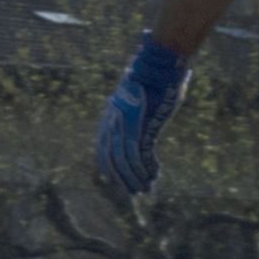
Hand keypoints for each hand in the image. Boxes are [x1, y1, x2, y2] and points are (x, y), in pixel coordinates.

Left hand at [94, 33, 190, 196]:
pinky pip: (142, 154)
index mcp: (108, 117)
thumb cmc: (149, 77)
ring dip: (137, 177)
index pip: (102, 150)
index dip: (108, 167)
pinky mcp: (143, 127)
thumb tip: (135, 110)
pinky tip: (155, 175)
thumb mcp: (134, 95)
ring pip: (127, 161)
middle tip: (134, 192)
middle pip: (113, 160)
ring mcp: (127, 126)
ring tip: (146, 188)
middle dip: (123, 179)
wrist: (156, 65)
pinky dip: (148, 167)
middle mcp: (113, 124)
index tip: (114, 180)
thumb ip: (132, 108)